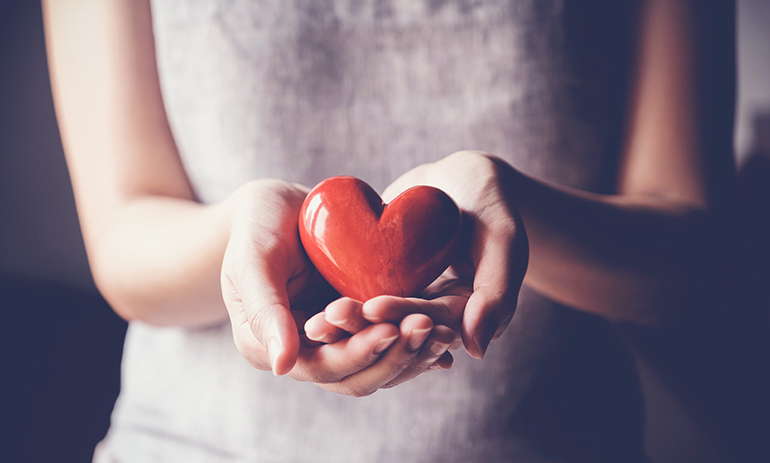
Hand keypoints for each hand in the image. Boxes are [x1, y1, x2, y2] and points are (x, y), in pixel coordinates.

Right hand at [221, 179, 451, 395]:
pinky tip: (446, 331)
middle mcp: (305, 353)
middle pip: (357, 375)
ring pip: (379, 363)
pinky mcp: (358, 324)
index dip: (357, 353)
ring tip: (445, 332)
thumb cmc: (255, 225)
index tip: (388, 330)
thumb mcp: (253, 259)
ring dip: (413, 353)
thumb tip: (282, 365)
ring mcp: (334, 340)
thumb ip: (264, 309)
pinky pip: (390, 339)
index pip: (322, 368)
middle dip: (395, 356)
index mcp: (270, 347)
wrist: (276, 206)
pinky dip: (416, 340)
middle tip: (428, 328)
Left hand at [314, 151, 528, 358]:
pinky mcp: (385, 284)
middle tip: (328, 318)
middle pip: (398, 326)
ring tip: (315, 319)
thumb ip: (497, 291)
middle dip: (364, 325)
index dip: (402, 315)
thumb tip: (476, 349)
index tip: (371, 306)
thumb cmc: (492, 201)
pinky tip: (313, 302)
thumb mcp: (504, 239)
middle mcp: (434, 315)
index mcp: (466, 315)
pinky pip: (362, 295)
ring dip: (347, 323)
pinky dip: (341, 300)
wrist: (464, 179)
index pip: (431, 321)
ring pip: (375, 319)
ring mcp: (408, 300)